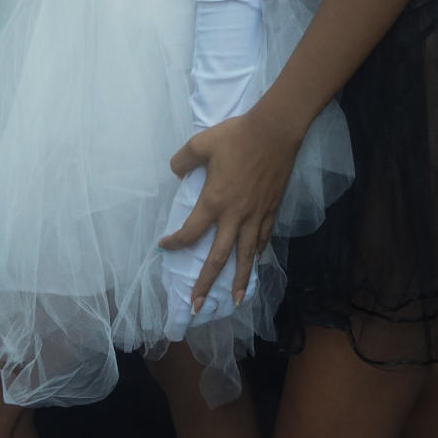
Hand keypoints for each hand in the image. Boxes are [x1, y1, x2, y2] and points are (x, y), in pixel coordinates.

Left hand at [158, 104, 300, 310]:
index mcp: (213, 202)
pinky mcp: (272, 209)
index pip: (190, 232)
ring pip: (246, 256)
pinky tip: (257, 262)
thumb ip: (184, 159)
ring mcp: (255, 215)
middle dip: (206, 284)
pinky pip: (263, 238)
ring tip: (237, 301)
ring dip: (240, 280)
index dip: (175, 243)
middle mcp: (234, 216)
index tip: (163, 247)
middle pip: (218, 258)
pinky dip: (259, 254)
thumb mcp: (202, 143)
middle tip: (197, 306)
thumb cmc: (237, 136)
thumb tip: (175, 171)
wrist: (274, 131)